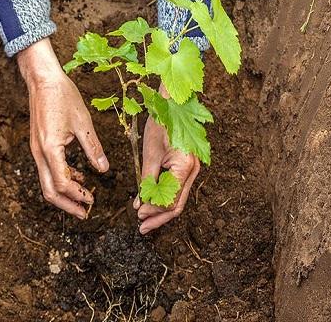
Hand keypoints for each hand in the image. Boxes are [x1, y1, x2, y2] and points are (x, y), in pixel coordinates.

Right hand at [18, 38, 108, 218]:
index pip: (62, 183)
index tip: (92, 201)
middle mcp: (39, 153)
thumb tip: (104, 170)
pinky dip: (61, 178)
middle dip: (67, 205)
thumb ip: (93, 148)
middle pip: (49, 191)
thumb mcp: (83, 122)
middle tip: (84, 213)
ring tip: (83, 199)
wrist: (43, 80)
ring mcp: (37, 150)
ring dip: (64, 194)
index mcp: (50, 149)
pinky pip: (47, 170)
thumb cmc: (62, 96)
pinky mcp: (39, 145)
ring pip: (46, 182)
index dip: (78, 195)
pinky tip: (78, 177)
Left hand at [133, 85, 199, 233]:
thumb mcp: (150, 154)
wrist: (172, 103)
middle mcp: (193, 170)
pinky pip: (177, 188)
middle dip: (159, 217)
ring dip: (161, 210)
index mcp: (185, 167)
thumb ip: (147, 181)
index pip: (170, 201)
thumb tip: (141, 204)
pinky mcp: (186, 166)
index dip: (154, 211)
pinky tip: (151, 202)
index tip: (138, 215)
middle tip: (142, 228)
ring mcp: (192, 169)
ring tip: (145, 220)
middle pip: (178, 205)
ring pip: (178, 198)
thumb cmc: (161, 124)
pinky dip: (164, 197)